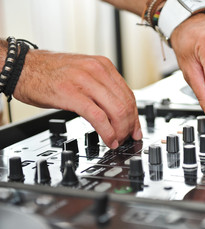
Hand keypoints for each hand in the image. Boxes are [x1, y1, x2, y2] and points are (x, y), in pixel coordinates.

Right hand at [14, 50, 141, 147]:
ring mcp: (85, 82)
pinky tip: (108, 140)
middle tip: (127, 137)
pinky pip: (98, 117)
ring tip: (117, 140)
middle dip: (130, 125)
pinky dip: (107, 132)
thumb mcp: (84, 73)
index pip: (129, 94)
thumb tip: (117, 108)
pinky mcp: (72, 95)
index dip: (135, 116)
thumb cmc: (50, 72)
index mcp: (103, 66)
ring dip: (120, 130)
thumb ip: (101, 87)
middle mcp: (97, 71)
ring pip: (116, 111)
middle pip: (126, 104)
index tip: (135, 128)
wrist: (22, 67)